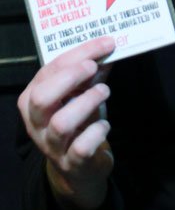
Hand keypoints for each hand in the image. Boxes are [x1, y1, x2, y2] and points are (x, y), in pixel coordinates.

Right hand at [18, 36, 115, 209]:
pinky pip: (81, 147)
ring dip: (87, 102)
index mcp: (32, 99)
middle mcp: (36, 123)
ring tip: (104, 91)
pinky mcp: (71, 163)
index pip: (48, 71)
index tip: (104, 44)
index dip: (77, 55)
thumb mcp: (81, 94)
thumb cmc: (80, 121)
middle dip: (70, 77)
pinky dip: (97, 131)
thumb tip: (108, 46)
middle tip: (95, 67)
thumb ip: (91, 73)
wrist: (81, 166)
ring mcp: (51, 145)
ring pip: (61, 123)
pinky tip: (105, 124)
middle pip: (42, 97)